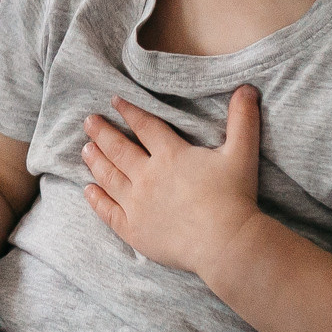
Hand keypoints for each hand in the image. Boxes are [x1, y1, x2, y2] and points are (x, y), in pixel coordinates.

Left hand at [80, 88, 265, 275]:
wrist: (225, 243)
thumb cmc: (234, 198)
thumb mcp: (242, 153)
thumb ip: (243, 120)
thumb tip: (247, 88)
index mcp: (171, 155)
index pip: (145, 126)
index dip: (129, 111)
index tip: (114, 101)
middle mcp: (148, 176)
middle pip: (119, 149)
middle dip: (102, 132)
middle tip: (88, 121)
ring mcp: (137, 204)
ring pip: (109, 177)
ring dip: (95, 161)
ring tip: (84, 149)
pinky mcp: (134, 230)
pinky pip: (108, 212)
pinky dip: (96, 200)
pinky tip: (88, 191)